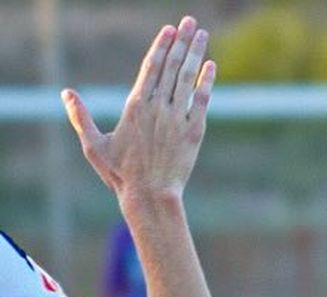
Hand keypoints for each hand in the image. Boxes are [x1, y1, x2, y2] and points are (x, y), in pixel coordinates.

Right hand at [62, 17, 214, 204]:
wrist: (150, 196)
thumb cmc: (120, 174)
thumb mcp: (93, 145)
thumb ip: (81, 117)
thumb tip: (66, 93)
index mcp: (134, 106)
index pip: (150, 67)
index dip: (161, 46)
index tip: (169, 30)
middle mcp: (157, 108)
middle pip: (171, 66)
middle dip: (181, 41)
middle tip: (189, 21)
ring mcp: (177, 119)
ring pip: (187, 79)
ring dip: (196, 54)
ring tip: (201, 34)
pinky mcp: (194, 132)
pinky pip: (201, 101)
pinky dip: (206, 82)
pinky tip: (211, 66)